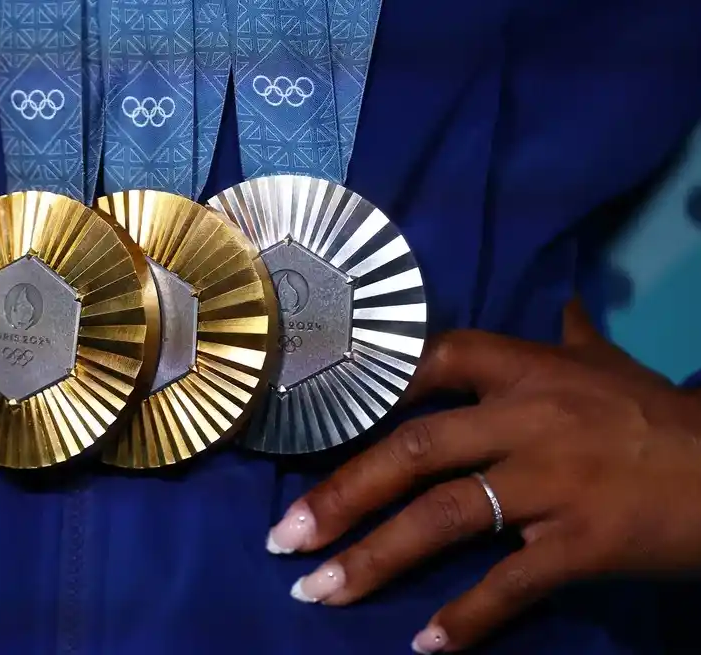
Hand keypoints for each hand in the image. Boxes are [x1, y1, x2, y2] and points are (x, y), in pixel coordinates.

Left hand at [266, 302, 700, 651]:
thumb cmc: (663, 418)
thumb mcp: (612, 366)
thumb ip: (573, 339)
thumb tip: (563, 308)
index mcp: (525, 370)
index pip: (426, 364)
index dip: (361, 389)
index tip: (301, 426)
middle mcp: (526, 418)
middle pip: (411, 451)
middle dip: (338, 496)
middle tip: (282, 539)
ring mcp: (553, 481)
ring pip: (442, 517)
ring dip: (372, 559)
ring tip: (316, 594)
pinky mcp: (584, 541)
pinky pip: (510, 582)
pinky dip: (465, 617)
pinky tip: (424, 645)